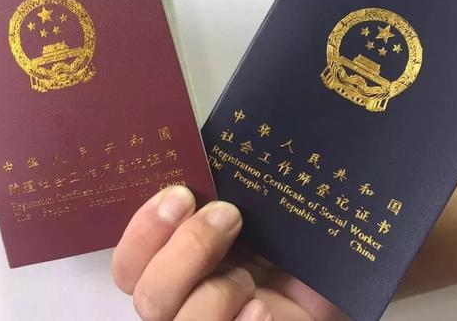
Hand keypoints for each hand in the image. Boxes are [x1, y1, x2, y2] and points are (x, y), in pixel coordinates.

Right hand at [112, 186, 347, 320]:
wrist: (326, 274)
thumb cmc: (285, 235)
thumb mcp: (251, 204)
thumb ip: (220, 188)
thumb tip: (207, 152)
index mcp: (174, 258)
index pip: (129, 261)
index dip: (144, 230)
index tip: (182, 194)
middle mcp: (182, 296)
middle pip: (146, 296)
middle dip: (186, 251)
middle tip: (229, 215)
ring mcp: (205, 319)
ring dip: (212, 293)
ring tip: (249, 277)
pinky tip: (261, 308)